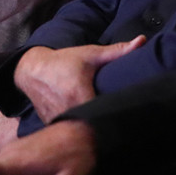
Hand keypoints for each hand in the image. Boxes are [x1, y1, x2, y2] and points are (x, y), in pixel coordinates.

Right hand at [14, 37, 145, 122]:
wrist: (33, 70)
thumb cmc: (64, 61)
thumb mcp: (91, 54)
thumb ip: (118, 51)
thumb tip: (142, 40)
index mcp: (79, 94)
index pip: (105, 113)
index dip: (117, 116)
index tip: (128, 116)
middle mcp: (67, 111)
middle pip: (94, 126)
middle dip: (107, 126)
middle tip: (124, 125)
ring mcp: (57, 121)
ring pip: (81, 133)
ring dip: (92, 132)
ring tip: (107, 130)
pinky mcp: (52, 126)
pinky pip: (70, 134)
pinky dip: (79, 133)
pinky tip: (89, 132)